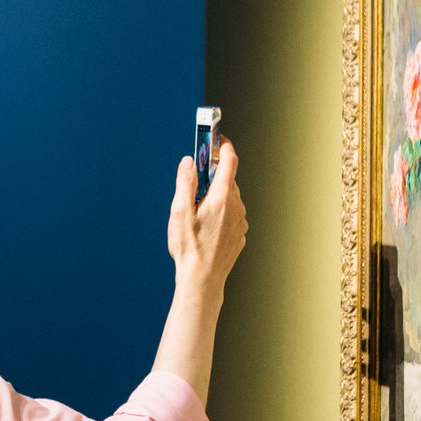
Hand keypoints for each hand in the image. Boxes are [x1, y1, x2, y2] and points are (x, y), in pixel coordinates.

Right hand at [167, 136, 246, 289]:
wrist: (202, 280)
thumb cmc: (189, 249)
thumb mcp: (179, 212)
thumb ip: (185, 183)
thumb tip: (189, 162)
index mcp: (221, 197)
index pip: (229, 160)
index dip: (223, 146)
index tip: (216, 140)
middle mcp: (236, 207)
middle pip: (228, 179)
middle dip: (214, 174)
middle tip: (196, 179)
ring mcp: (240, 222)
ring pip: (230, 197)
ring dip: (216, 195)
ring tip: (197, 210)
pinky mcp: (240, 234)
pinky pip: (232, 214)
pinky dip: (221, 212)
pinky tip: (206, 226)